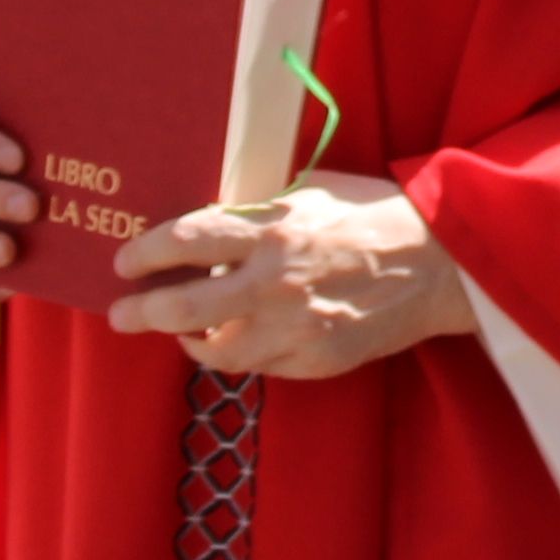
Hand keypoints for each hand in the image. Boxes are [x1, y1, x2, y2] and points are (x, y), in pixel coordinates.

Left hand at [110, 182, 475, 380]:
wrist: (439, 264)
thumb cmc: (374, 215)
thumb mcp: (311, 193)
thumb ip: (260, 212)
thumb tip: (212, 224)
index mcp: (271, 231)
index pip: (185, 240)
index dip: (145, 254)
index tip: (125, 263)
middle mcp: (274, 284)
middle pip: (183, 308)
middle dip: (141, 313)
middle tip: (121, 314)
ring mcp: (294, 329)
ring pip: (218, 352)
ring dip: (190, 343)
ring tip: (180, 335)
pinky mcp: (315, 360)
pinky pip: (261, 366)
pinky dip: (242, 354)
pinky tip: (237, 342)